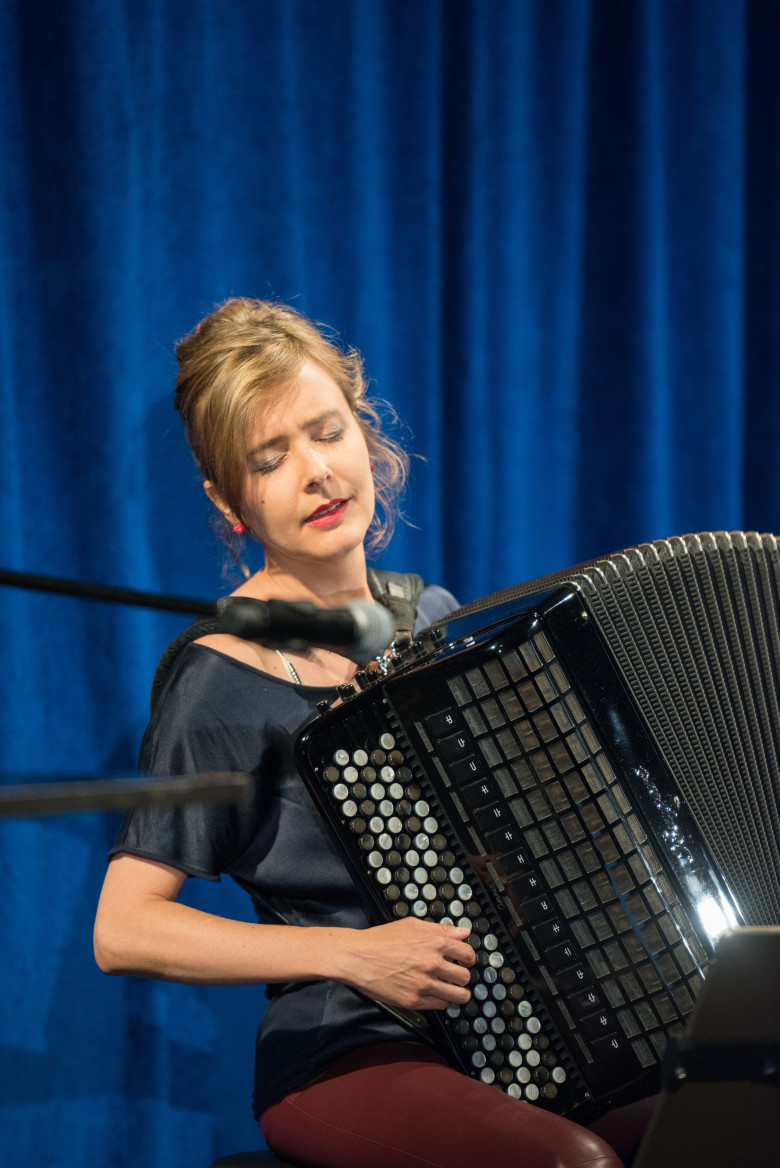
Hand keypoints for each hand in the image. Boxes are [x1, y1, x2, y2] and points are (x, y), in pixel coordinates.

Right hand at [342, 918, 474, 1010]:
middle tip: (455, 976)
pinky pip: (440, 1006)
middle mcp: (432, 964)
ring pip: (458, 995)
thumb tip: (463, 932)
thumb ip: (440, 929)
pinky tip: (437, 995)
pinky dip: (442, 1002)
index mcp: (434, 943)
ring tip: (453, 990)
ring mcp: (423, 984)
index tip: (464, 961)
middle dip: (462, 976)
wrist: (357, 956)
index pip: (467, 954)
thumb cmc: (381, 939)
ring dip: (458, 993)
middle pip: (465, 977)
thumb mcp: (412, 925)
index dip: (468, 958)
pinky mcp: (413, 1001)